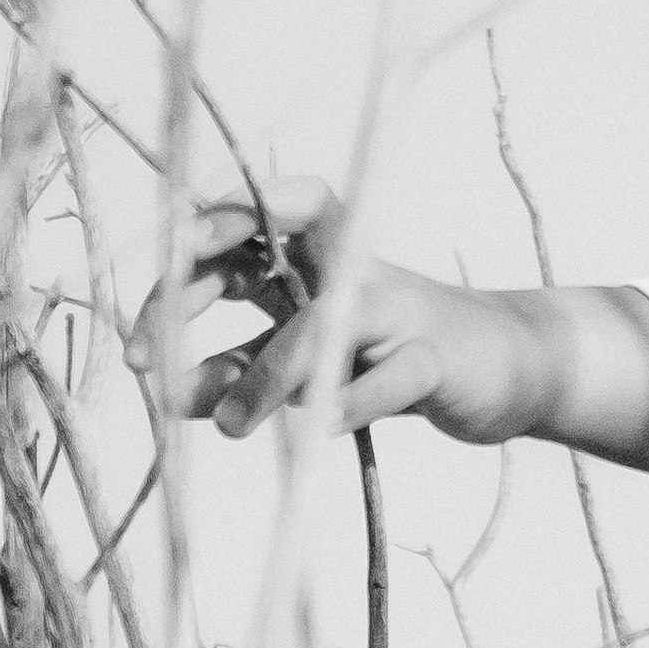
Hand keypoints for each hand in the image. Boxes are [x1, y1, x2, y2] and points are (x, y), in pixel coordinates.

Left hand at [125, 177, 546, 446]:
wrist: (505, 365)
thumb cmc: (388, 353)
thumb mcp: (301, 360)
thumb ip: (238, 367)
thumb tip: (165, 392)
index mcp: (318, 246)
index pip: (246, 217)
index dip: (190, 246)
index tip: (144, 311)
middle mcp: (355, 261)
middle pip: (271, 237)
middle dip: (196, 286)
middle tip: (142, 357)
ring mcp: (399, 306)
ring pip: (325, 321)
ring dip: (266, 375)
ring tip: (225, 426)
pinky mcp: (436, 358)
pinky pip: (387, 379)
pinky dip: (350, 403)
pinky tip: (317, 430)